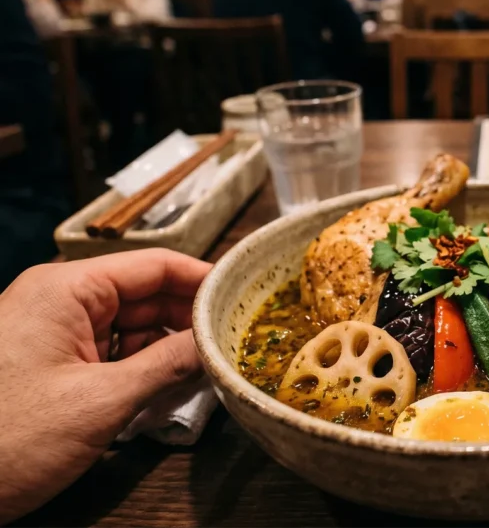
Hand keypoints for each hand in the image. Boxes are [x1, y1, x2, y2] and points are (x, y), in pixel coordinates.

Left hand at [0, 250, 210, 523]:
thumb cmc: (6, 441)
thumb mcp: (100, 402)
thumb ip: (166, 366)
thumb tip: (213, 345)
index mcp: (66, 290)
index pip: (154, 265)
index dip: (204, 278)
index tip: (245, 295)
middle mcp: (59, 302)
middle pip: (145, 295)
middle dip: (189, 317)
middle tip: (236, 338)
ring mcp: (53, 334)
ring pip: (132, 327)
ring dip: (169, 347)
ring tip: (212, 365)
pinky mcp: (51, 366)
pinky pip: (111, 354)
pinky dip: (143, 368)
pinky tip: (174, 386)